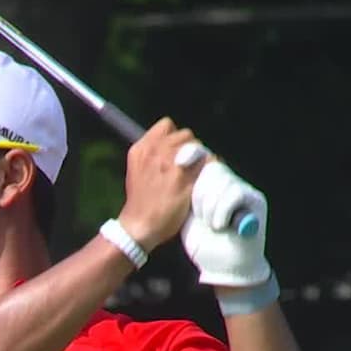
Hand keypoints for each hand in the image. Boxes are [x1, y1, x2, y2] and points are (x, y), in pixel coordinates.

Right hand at [117, 118, 207, 249]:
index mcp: (142, 148)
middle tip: (190, 164)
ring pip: (198, 146)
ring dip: (201, 156)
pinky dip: (212, 167)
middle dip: (190, 147)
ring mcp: (171, 164)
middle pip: (185, 134)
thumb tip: (173, 148)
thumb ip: (152, 155)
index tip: (177, 150)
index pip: (166, 125)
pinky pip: (208, 162)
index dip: (175, 136)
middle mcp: (156, 152)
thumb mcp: (138, 169)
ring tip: (198, 171)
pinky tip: (209, 177)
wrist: (139, 225)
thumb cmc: (140, 200)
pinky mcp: (186, 179)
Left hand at [180, 161, 272, 286]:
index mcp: (209, 183)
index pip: (202, 156)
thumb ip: (184, 191)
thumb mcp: (186, 214)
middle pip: (211, 166)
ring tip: (212, 225)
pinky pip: (235, 192)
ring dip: (211, 206)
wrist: (224, 269)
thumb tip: (178, 162)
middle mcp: (228, 182)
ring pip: (223, 179)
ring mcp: (243, 189)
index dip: (192, 153)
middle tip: (200, 216)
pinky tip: (220, 226)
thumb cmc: (203, 244)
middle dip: (200, 192)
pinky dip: (223, 210)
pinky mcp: (256, 200)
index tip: (180, 161)